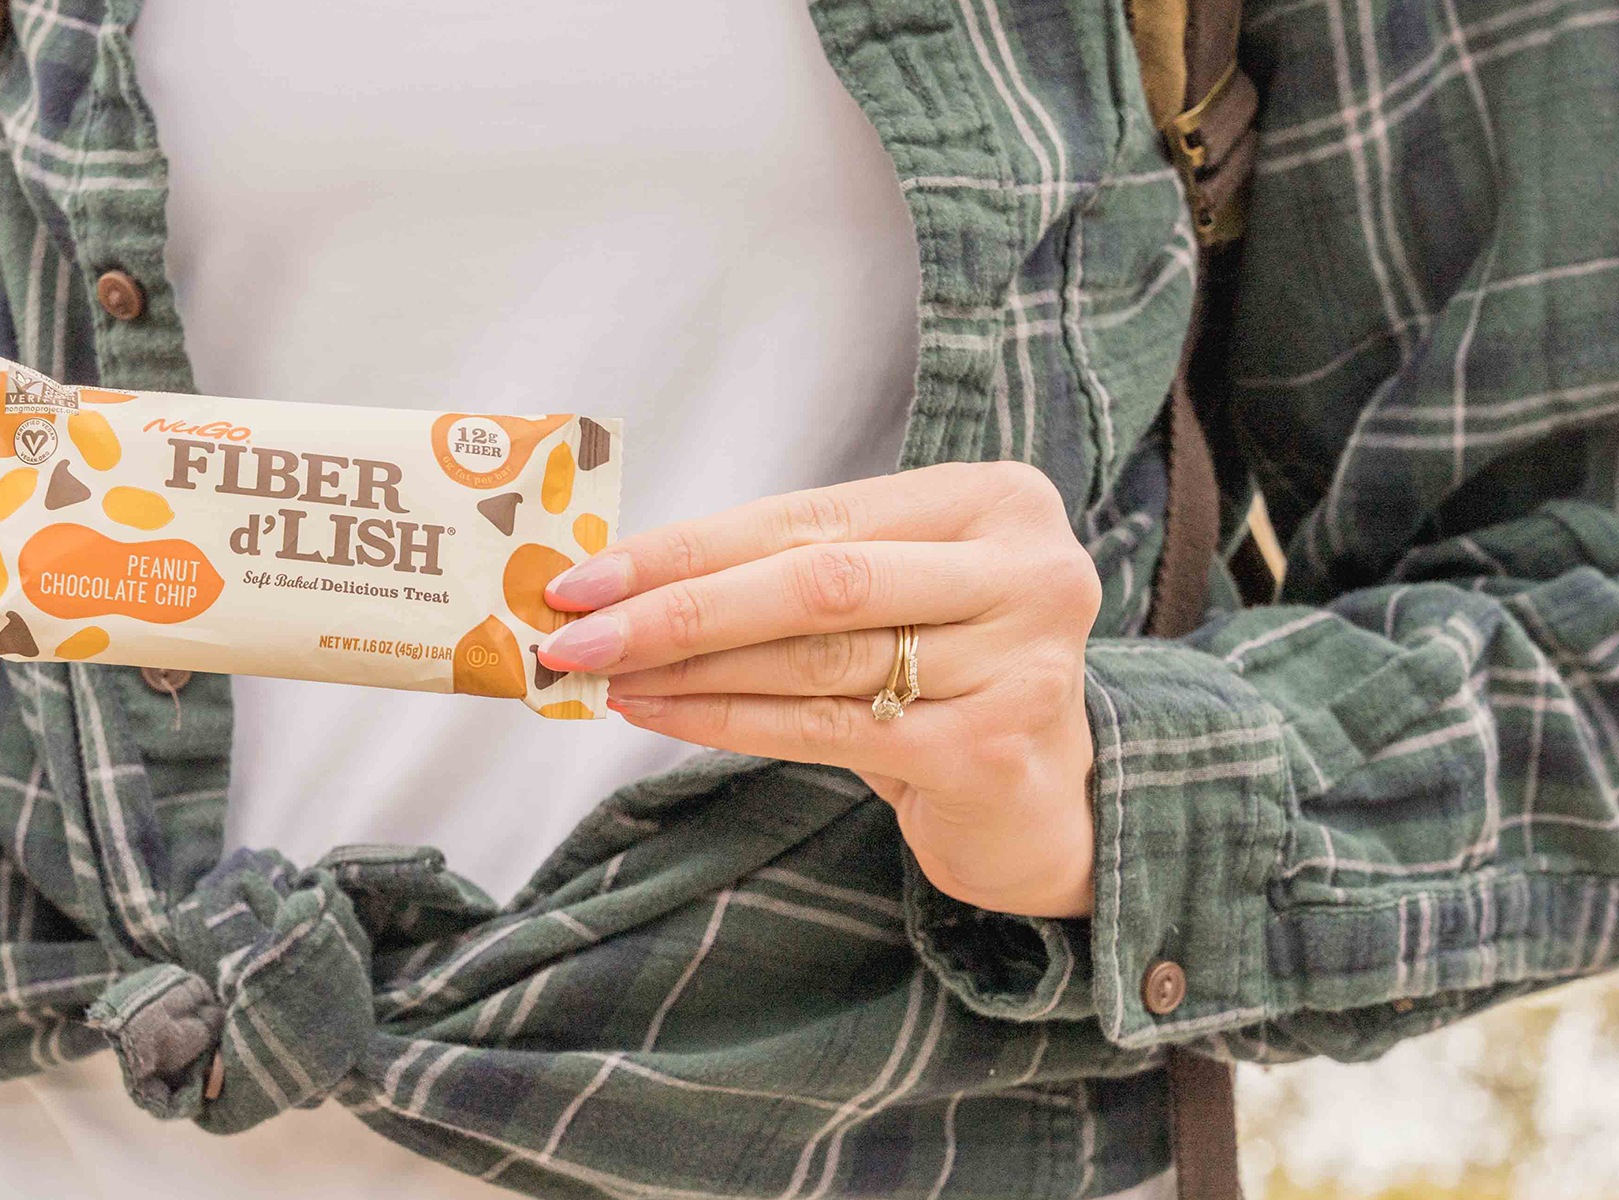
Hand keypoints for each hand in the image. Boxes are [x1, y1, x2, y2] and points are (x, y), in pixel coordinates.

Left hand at [535, 462, 1102, 918]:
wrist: (1045, 802)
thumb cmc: (945, 676)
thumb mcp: (892, 596)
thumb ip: (795, 569)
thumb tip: (623, 574)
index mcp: (996, 502)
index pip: (812, 516)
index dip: (691, 544)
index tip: (586, 569)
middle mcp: (1026, 572)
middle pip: (816, 582)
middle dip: (677, 605)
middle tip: (573, 628)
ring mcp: (1018, 665)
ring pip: (814, 660)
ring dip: (689, 668)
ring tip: (602, 673)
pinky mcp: (989, 752)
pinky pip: (826, 729)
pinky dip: (726, 720)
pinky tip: (656, 714)